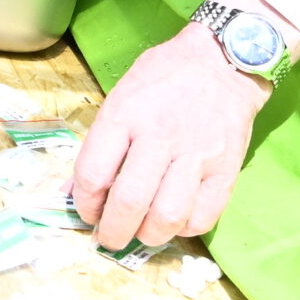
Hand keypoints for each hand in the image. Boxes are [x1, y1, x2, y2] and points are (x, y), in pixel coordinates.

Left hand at [73, 19, 265, 251]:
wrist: (222, 61)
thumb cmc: (164, 76)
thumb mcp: (121, 96)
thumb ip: (99, 145)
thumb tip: (73, 192)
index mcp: (125, 114)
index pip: (93, 174)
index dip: (84, 203)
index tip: (88, 211)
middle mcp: (160, 136)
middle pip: (129, 202)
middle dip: (112, 232)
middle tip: (109, 238)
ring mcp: (196, 154)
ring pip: (167, 216)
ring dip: (148, 236)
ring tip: (142, 232)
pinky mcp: (226, 168)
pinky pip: (203, 216)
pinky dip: (185, 229)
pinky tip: (176, 221)